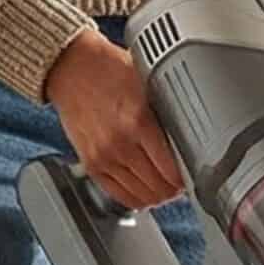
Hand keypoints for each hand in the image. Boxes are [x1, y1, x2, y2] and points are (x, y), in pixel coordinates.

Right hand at [45, 28, 183, 211]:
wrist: (72, 67)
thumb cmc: (109, 70)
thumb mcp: (148, 83)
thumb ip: (167, 113)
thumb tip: (190, 136)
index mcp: (140, 122)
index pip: (172, 170)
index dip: (187, 178)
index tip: (191, 175)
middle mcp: (120, 143)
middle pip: (159, 187)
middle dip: (174, 189)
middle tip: (180, 182)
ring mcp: (104, 157)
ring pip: (141, 196)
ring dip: (156, 196)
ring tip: (163, 187)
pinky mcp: (91, 164)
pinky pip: (118, 195)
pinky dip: (135, 198)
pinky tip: (143, 190)